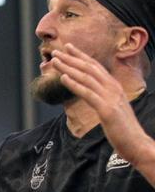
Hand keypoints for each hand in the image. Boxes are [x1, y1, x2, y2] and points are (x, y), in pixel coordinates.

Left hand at [51, 44, 151, 160]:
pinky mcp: (107, 110)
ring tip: (55, 61)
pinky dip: (74, 84)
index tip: (67, 47)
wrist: (137, 144)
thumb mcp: (112, 107)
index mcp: (114, 87)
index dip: (81, 55)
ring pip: (86, 78)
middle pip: (89, 68)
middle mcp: (113, 88)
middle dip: (71, 58)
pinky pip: (88, 94)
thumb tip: (90, 91)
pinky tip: (63, 78)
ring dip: (68, 68)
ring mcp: (111, 98)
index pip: (95, 66)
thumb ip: (103, 97)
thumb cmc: (122, 128)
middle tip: (55, 51)